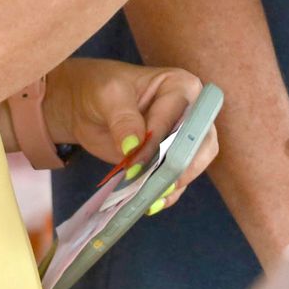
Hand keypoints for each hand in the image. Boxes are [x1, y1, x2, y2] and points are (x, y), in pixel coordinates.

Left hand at [43, 58, 220, 208]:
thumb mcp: (108, 96)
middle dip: (180, 165)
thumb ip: (123, 118)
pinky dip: (166, 193)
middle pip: (201, 143)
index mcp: (182, 86)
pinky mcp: (170, 160)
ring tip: (152, 197)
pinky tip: (150, 203)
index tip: (137, 158)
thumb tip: (134, 146)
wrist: (87, 108)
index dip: (162, 141)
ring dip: (173, 183)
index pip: (181, 118)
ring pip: (193, 165)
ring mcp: (182, 138)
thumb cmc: (101, 90)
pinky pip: (178, 180)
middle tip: (157, 183)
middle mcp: (190, 111)